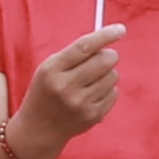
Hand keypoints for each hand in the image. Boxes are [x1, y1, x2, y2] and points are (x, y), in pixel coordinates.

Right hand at [4, 28, 121, 158]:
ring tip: (92, 80)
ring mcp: (80, 104)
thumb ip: (74, 54)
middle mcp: (66, 87)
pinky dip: (107, 90)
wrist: (39, 129)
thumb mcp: (49, 68)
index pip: (84, 47)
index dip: (105, 35)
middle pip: (104, 61)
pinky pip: (114, 93)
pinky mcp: (92, 116)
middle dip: (109, 55)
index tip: (120, 29)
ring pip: (113, 76)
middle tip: (104, 56)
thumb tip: (107, 40)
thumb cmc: (47, 90)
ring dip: (107, 73)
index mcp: (52, 70)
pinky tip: (92, 95)